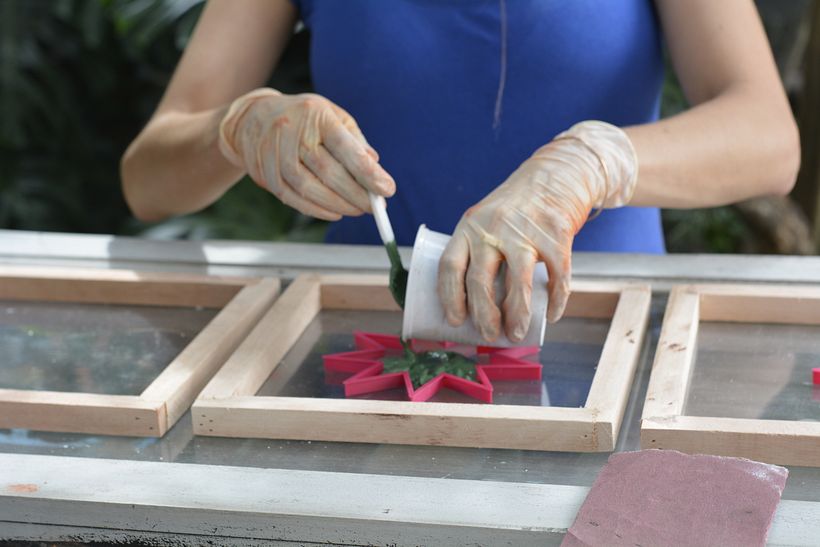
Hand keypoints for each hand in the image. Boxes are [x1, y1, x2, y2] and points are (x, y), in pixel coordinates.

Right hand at [218, 88, 394, 219]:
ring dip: (337, 205)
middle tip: (375, 207)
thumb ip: (355, 141)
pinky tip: (334, 213)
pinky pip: (291, 197)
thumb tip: (375, 167)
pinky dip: (316, 210)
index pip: (346, 148)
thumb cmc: (304, 118)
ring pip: (308, 188)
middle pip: (328, 172)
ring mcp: (274, 152)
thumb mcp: (333, 117)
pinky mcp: (264, 171)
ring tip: (357, 211)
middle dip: (356, 195)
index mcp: (316, 115)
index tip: (387, 190)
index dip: (368, 172)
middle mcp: (292, 132)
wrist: (252, 117)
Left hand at [437, 121, 637, 342]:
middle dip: (483, 315)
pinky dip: (556, 300)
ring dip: (517, 315)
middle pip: (481, 279)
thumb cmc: (516, 208)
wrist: (557, 173)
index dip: (450, 297)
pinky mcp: (557, 234)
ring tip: (517, 334)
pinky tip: (553, 315)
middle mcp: (493, 228)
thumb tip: (474, 305)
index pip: (451, 265)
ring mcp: (526, 231)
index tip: (454, 321)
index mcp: (469, 226)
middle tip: (488, 335)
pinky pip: (557, 276)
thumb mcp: (486, 219)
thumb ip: (478, 250)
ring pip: (518, 282)